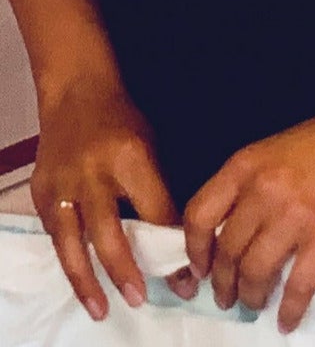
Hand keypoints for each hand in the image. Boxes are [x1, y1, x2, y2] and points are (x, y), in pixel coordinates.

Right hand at [32, 75, 186, 320]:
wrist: (77, 94)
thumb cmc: (123, 120)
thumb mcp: (150, 146)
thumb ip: (155, 190)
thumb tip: (174, 237)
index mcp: (131, 159)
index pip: (155, 212)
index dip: (171, 246)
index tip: (186, 274)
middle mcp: (94, 175)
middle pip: (110, 234)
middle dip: (126, 271)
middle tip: (141, 299)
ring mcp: (62, 187)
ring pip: (73, 245)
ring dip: (88, 281)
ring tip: (102, 308)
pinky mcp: (42, 195)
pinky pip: (57, 236)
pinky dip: (70, 258)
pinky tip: (82, 278)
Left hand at [184, 79, 314, 331]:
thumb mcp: (287, 146)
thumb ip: (261, 180)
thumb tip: (246, 222)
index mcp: (250, 165)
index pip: (198, 216)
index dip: (193, 250)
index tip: (199, 269)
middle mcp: (263, 192)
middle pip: (226, 252)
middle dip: (223, 283)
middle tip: (227, 297)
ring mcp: (293, 217)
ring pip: (255, 273)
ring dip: (251, 297)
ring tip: (256, 304)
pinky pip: (297, 287)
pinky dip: (289, 309)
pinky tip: (289, 320)